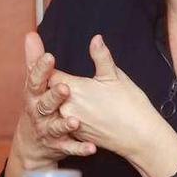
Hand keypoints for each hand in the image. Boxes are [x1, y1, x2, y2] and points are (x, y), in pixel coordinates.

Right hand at [5, 33, 96, 176]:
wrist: (31, 144)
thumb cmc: (36, 105)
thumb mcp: (34, 84)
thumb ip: (35, 61)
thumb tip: (31, 34)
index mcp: (34, 95)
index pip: (35, 80)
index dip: (41, 69)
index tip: (50, 56)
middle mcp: (38, 113)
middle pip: (44, 104)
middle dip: (54, 97)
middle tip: (65, 88)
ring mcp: (48, 131)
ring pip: (55, 128)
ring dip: (65, 124)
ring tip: (75, 121)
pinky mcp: (58, 146)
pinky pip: (70, 148)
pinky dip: (80, 148)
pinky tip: (92, 147)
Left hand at [50, 34, 170, 161]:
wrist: (139, 137)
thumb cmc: (130, 105)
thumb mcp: (115, 76)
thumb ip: (101, 56)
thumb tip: (96, 38)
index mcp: (74, 89)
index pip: (48, 73)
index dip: (42, 64)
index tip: (39, 57)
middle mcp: (67, 107)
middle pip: (46, 91)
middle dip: (43, 81)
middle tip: (36, 70)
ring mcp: (70, 123)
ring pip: (52, 108)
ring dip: (50, 99)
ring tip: (50, 92)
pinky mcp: (76, 136)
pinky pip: (61, 122)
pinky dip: (59, 114)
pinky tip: (63, 110)